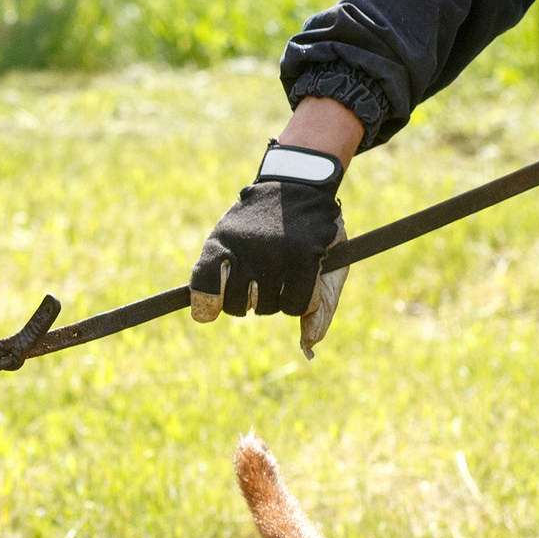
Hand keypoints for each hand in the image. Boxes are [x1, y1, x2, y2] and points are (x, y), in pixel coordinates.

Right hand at [190, 98, 364, 353]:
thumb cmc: (315, 234)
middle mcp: (271, 252)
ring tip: (253, 278)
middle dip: (271, 299)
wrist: (293, 186)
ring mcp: (243, 246)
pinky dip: (206, 304)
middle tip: (275, 275)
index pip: (296, 305)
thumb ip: (321, 308)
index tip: (300, 287)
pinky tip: (207, 310)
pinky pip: (206, 288)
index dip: (299, 300)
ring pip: (240, 304)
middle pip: (267, 307)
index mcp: (304, 257)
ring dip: (246, 300)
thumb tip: (308, 352)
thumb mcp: (332, 264)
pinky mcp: (218, 241)